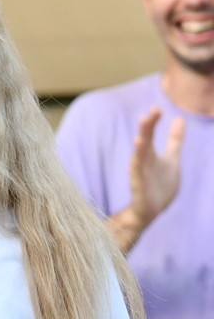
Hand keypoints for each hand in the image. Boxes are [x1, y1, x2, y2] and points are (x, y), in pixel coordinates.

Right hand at [124, 107, 185, 232]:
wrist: (150, 210)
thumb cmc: (159, 184)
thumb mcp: (171, 158)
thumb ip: (174, 140)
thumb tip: (180, 119)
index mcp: (150, 154)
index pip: (150, 134)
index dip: (153, 122)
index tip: (156, 108)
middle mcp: (143, 161)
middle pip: (144, 142)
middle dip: (147, 129)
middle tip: (150, 114)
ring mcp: (140, 174)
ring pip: (139, 157)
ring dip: (140, 145)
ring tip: (141, 133)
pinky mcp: (140, 187)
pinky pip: (138, 176)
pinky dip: (138, 166)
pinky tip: (138, 157)